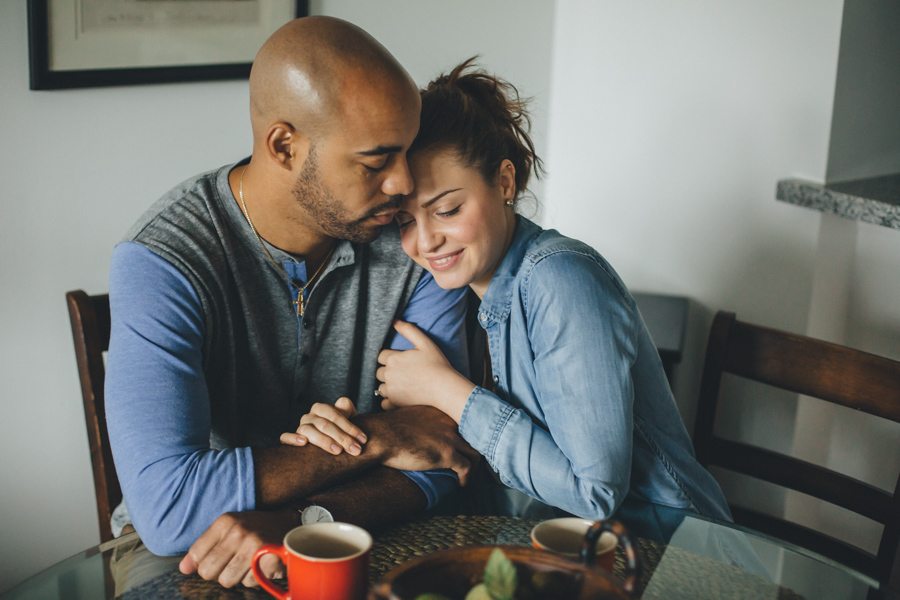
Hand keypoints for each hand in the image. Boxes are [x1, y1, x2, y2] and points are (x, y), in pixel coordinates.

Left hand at [178, 509, 296, 587]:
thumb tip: (183, 569)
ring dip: (236, 577)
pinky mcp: (269, 560)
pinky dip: (253, 578)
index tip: (214, 560)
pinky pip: (248, 583)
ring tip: (246, 564)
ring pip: (226, 581)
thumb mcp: (229, 528)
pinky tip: (260, 565)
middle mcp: (238, 532)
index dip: (202, 563)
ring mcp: (254, 547)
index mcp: (225, 522)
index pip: (196, 554)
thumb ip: (204, 547)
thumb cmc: (255, 528)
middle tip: (231, 564)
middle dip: (217, 573)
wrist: (289, 523)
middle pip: (208, 571)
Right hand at [279, 397, 366, 455]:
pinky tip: (303, 443)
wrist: (325, 443)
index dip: (350, 427)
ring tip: (338, 451)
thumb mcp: (346, 419)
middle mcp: (308, 416)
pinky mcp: (288, 439)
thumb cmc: (338, 431)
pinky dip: (293, 439)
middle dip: (342, 438)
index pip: (335, 415)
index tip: (362, 440)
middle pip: (325, 425)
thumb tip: (343, 404)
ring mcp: (299, 427)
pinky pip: (285, 437)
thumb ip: (346, 410)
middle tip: (355, 450)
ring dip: (324, 441)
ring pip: (308, 431)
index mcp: (321, 408)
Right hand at [357, 405, 480, 484]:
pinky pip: (466, 467)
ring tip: (467, 476)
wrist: (381, 437)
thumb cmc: (387, 430)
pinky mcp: (447, 454)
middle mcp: (448, 422)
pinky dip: (466, 477)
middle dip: (471, 451)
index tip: (460, 449)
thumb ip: (421, 424)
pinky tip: (461, 483)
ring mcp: (449, 437)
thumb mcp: (409, 419)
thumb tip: (421, 437)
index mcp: (439, 413)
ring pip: (474, 452)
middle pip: (471, 437)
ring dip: (473, 466)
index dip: (463, 438)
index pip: (461, 424)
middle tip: (469, 463)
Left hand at [376, 321, 475, 422]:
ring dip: (388, 385)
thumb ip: (408, 330)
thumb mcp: (425, 343)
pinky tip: (399, 396)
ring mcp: (391, 390)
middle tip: (403, 372)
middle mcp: (389, 374)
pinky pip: (384, 403)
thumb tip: (394, 320)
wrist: (445, 388)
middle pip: (379, 372)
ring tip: (402, 384)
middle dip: (387, 371)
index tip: (401, 361)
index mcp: (393, 359)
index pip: (381, 356)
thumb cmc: (437, 364)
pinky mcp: (395, 403)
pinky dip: (389, 400)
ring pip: (380, 387)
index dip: (390, 358)